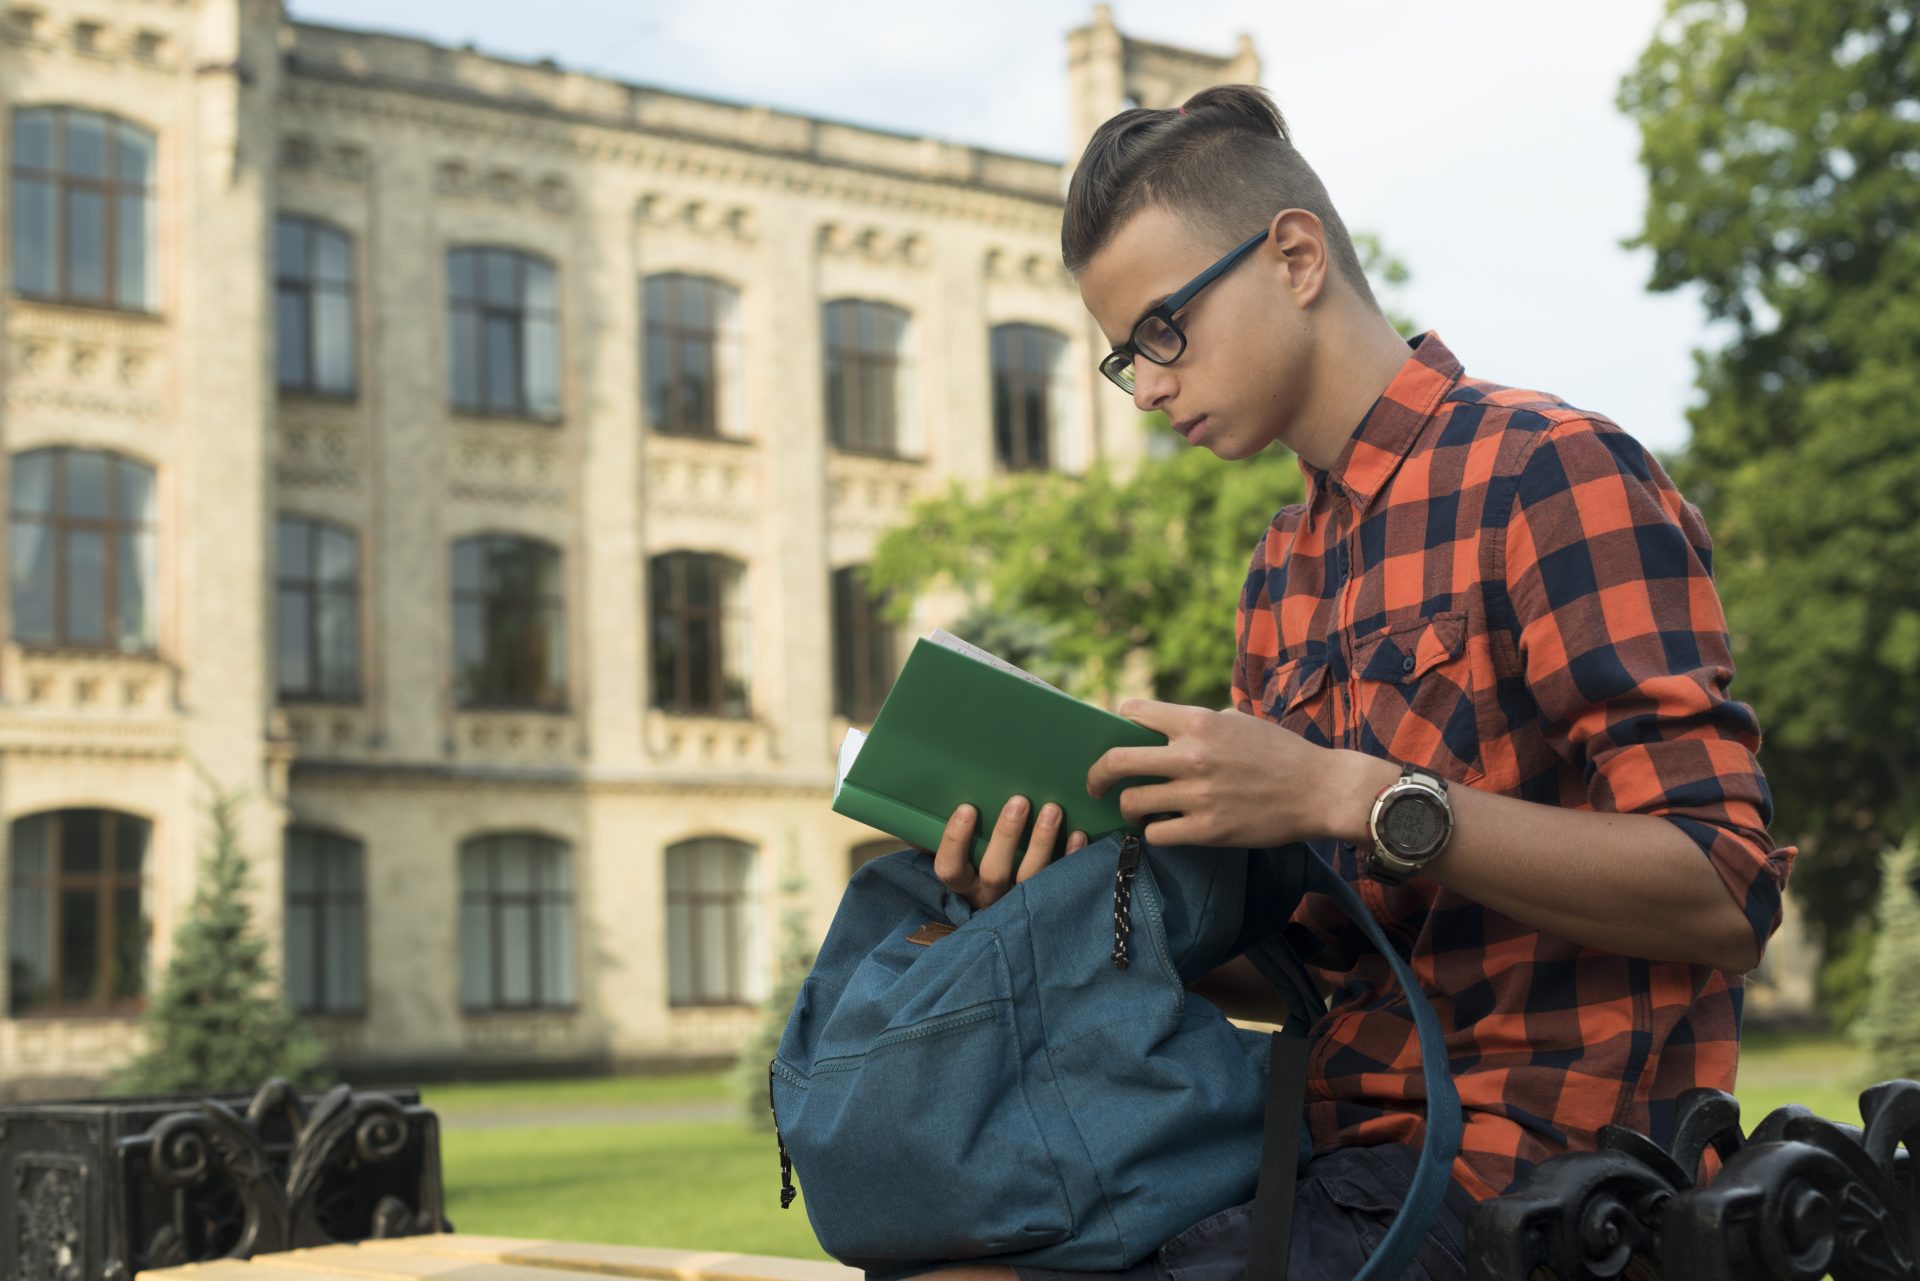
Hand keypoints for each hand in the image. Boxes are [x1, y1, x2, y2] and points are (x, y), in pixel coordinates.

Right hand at [914, 797, 1089, 911]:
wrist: (1009, 925)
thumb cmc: (975, 867)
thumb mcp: (954, 858)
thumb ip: (931, 841)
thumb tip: (912, 814)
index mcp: (962, 886)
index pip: (950, 869)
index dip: (956, 841)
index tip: (967, 809)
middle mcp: (990, 897)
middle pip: (995, 872)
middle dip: (1007, 836)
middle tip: (1019, 801)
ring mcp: (1021, 903)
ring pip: (1031, 877)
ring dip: (1042, 843)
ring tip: (1052, 810)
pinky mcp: (1051, 900)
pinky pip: (1063, 881)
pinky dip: (1071, 858)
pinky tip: (1078, 834)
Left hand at [1086, 699, 1341, 848]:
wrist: (1319, 790)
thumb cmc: (1280, 752)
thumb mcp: (1237, 721)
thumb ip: (1198, 723)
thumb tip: (1160, 728)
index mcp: (1197, 721)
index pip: (1132, 712)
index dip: (1119, 723)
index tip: (1118, 736)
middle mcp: (1191, 755)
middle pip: (1116, 761)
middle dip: (1097, 774)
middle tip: (1095, 783)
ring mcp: (1197, 795)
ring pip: (1132, 803)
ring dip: (1128, 807)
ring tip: (1136, 809)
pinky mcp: (1208, 830)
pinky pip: (1156, 834)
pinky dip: (1154, 832)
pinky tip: (1164, 828)